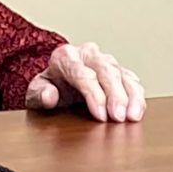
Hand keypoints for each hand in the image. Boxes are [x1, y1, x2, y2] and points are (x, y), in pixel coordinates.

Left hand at [26, 42, 144, 121]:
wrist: (56, 84)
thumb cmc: (47, 88)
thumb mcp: (35, 94)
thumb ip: (39, 94)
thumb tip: (49, 95)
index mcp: (64, 57)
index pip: (82, 73)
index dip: (94, 95)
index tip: (101, 116)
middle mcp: (86, 54)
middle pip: (105, 70)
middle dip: (114, 95)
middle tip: (118, 118)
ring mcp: (103, 60)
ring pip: (121, 73)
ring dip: (130, 96)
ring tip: (132, 116)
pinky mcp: (118, 70)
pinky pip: (131, 79)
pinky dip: (137, 95)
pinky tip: (137, 110)